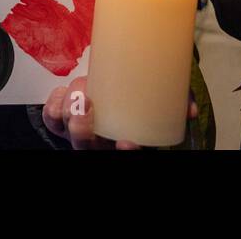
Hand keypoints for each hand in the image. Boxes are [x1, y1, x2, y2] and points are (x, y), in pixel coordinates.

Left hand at [42, 75, 197, 149]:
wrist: (107, 85)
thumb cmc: (132, 99)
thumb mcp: (157, 102)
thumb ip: (176, 103)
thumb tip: (190, 110)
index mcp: (119, 143)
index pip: (122, 154)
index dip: (125, 153)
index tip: (127, 142)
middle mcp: (96, 142)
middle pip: (83, 147)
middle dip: (81, 129)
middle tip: (88, 106)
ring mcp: (74, 132)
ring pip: (65, 129)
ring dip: (68, 110)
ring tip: (78, 92)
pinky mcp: (59, 119)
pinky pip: (50, 115)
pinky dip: (55, 102)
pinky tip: (64, 92)